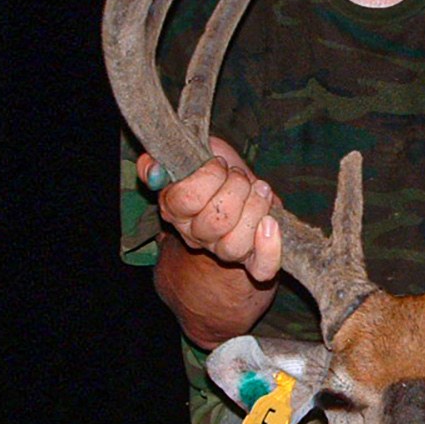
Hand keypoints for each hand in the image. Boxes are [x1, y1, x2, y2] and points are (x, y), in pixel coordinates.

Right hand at [138, 137, 282, 282]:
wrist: (242, 188)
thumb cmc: (216, 169)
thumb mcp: (188, 154)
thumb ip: (158, 160)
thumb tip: (153, 170)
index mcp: (176, 212)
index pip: (186, 200)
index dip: (209, 176)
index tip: (219, 163)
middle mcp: (197, 236)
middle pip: (215, 223)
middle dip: (236, 188)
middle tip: (241, 176)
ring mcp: (224, 251)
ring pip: (235, 246)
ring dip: (255, 208)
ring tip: (260, 190)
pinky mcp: (252, 259)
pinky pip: (261, 269)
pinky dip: (270, 249)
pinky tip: (271, 223)